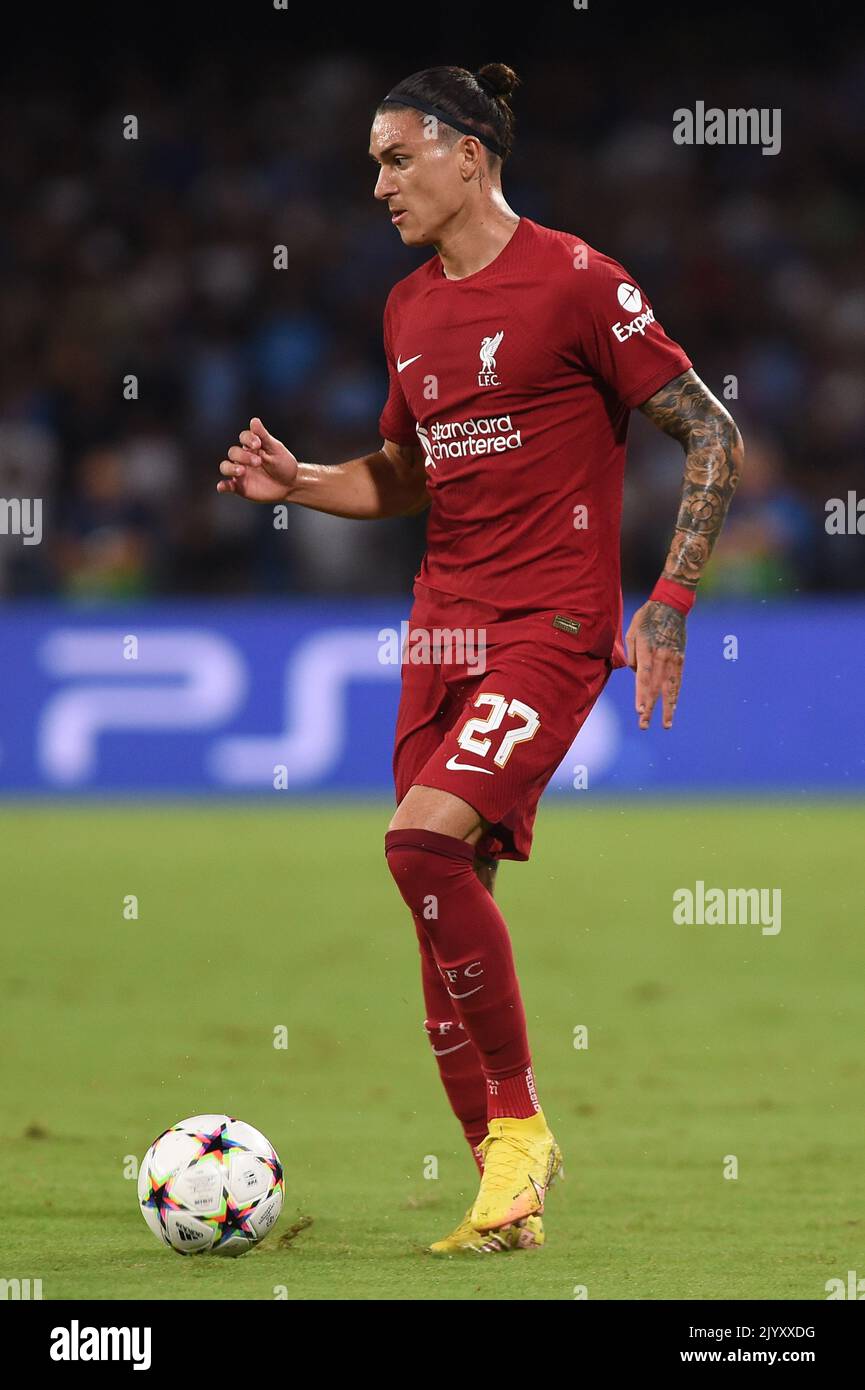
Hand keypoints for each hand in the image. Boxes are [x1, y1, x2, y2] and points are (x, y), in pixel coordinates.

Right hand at [217, 418, 297, 502]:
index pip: (244, 437)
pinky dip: (223, 486)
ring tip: (241, 471)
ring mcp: (240, 472)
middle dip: (244, 456)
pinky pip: (227, 485)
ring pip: (225, 466)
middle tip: (258, 462)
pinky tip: (222, 486)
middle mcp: (243, 458)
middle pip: (233, 452)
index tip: (258, 444)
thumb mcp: (276, 449)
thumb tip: (254, 420)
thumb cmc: (284, 464)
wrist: (290, 485)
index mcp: (252, 446)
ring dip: (230, 468)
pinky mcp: (240, 487)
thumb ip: (263, 436)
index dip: (248, 439)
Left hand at [625, 600, 686, 729]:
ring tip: (666, 725)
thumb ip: (632, 655)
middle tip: (644, 725)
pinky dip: (675, 696)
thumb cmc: (646, 619)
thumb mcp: (631, 632)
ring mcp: (673, 659)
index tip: (639, 710)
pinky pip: (677, 681)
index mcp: (647, 650)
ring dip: (667, 708)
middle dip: (649, 707)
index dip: (641, 695)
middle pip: (655, 687)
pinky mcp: (680, 659)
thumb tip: (636, 673)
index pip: (644, 677)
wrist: (671, 606)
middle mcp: (662, 657)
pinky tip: (673, 708)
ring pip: (670, 688)